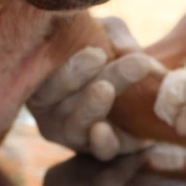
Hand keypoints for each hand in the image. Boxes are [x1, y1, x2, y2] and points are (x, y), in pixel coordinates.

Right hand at [29, 18, 163, 160]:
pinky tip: (103, 129)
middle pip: (60, 100)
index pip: (44, 81)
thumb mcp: (108, 34)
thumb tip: (123, 49)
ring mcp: (74, 136)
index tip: (95, 53)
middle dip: (81, 78)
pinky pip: (99, 151)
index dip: (66, 69)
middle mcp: (52, 114)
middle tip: (103, 58)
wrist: (142, 87)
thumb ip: (112, 34)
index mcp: (43, 85)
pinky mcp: (103, 149)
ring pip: (76, 126)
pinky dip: (101, 142)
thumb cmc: (112, 52)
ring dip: (90, 106)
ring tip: (106, 88)